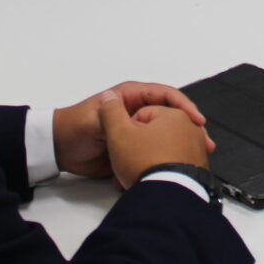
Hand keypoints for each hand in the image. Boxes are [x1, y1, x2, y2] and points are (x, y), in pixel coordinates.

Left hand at [53, 81, 214, 183]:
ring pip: (165, 135)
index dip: (183, 106)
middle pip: (170, 116)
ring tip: (197, 158)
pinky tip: (176, 167)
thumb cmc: (74, 127)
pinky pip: (152, 151)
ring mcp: (137, 130)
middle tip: (204, 143)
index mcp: (131, 96)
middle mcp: (137, 111)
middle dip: (188, 128)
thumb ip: (113, 113)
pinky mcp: (133, 148)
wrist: (59, 150)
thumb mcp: (95, 118)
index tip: (197, 121)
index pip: (165, 96)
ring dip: (181, 144)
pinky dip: (164, 158)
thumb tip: (128, 107)